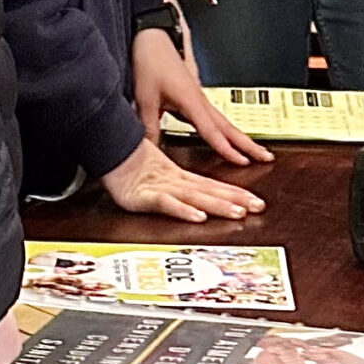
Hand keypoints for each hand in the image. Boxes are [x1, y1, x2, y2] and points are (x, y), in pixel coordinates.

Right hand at [100, 137, 264, 222]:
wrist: (105, 147)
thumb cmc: (126, 159)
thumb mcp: (154, 173)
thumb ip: (171, 185)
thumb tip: (189, 195)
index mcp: (179, 178)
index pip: (212, 187)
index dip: (233, 194)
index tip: (253, 200)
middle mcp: (175, 182)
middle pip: (210, 192)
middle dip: (235, 200)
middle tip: (258, 207)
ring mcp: (162, 188)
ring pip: (195, 198)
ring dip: (217, 205)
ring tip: (237, 212)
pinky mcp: (145, 196)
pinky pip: (167, 204)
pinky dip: (183, 210)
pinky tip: (198, 215)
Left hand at [131, 26, 270, 166]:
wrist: (152, 36)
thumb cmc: (150, 60)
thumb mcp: (145, 97)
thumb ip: (149, 126)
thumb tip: (150, 149)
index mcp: (192, 100)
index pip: (212, 131)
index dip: (227, 149)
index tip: (243, 162)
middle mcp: (200, 99)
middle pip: (228, 127)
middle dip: (249, 144)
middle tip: (267, 157)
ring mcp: (199, 96)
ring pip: (224, 121)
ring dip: (240, 137)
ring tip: (254, 151)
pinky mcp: (194, 95)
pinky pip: (213, 116)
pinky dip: (224, 129)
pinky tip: (225, 136)